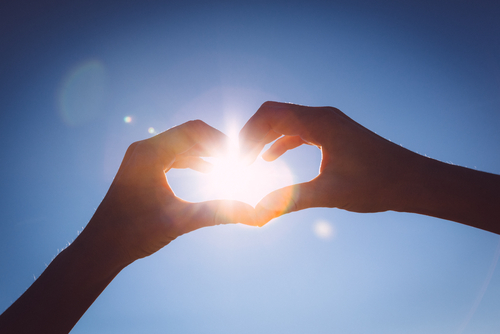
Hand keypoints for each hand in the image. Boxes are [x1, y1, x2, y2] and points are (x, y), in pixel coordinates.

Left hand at [82, 120, 256, 265]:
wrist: (101, 247)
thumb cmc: (134, 233)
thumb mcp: (180, 220)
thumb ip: (218, 212)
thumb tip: (254, 213)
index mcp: (150, 153)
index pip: (193, 131)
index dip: (220, 141)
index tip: (240, 156)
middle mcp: (144, 149)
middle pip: (188, 134)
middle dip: (215, 145)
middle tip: (238, 160)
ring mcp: (142, 158)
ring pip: (181, 145)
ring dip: (205, 152)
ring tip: (229, 164)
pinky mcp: (143, 169)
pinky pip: (173, 156)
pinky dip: (192, 160)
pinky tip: (209, 169)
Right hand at [239, 101, 417, 224]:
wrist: (413, 181)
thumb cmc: (378, 184)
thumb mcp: (330, 193)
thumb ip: (291, 200)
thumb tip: (257, 213)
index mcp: (321, 123)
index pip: (270, 116)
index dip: (247, 136)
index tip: (236, 161)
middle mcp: (323, 116)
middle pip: (274, 114)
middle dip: (251, 134)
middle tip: (236, 160)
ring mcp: (328, 123)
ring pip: (285, 121)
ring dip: (264, 137)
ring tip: (247, 160)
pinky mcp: (333, 133)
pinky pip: (298, 130)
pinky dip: (280, 141)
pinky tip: (270, 157)